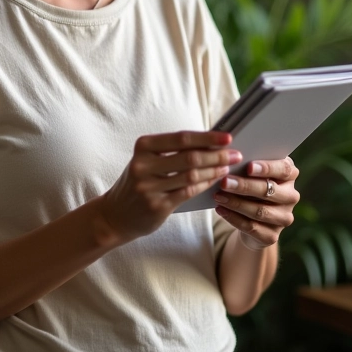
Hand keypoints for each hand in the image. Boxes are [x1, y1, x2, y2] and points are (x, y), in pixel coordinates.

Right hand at [99, 131, 237, 243]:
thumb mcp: (147, 160)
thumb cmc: (138, 181)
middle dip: (216, 154)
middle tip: (235, 154)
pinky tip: (215, 181)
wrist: (115, 214)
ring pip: (191, 176)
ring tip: (228, 167)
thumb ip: (172, 151)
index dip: (207, 137)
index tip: (227, 136)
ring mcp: (149, 187)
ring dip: (214, 170)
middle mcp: (143, 165)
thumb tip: (209, 142)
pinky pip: (188, 193)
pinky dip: (205, 185)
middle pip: (189, 157)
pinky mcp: (157, 206)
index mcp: (143, 146)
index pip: (181, 138)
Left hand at [213, 157, 299, 250]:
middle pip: (269, 191)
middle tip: (224, 182)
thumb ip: (247, 161)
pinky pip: (252, 227)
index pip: (283, 170)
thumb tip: (231, 157)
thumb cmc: (250, 180)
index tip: (249, 167)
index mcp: (290, 174)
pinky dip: (234, 218)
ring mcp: (284, 217)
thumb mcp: (251, 169)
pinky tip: (221, 209)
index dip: (267, 168)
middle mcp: (291, 196)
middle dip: (244, 186)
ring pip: (260, 211)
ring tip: (218, 196)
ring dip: (236, 203)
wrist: (250, 214)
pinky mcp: (273, 235)